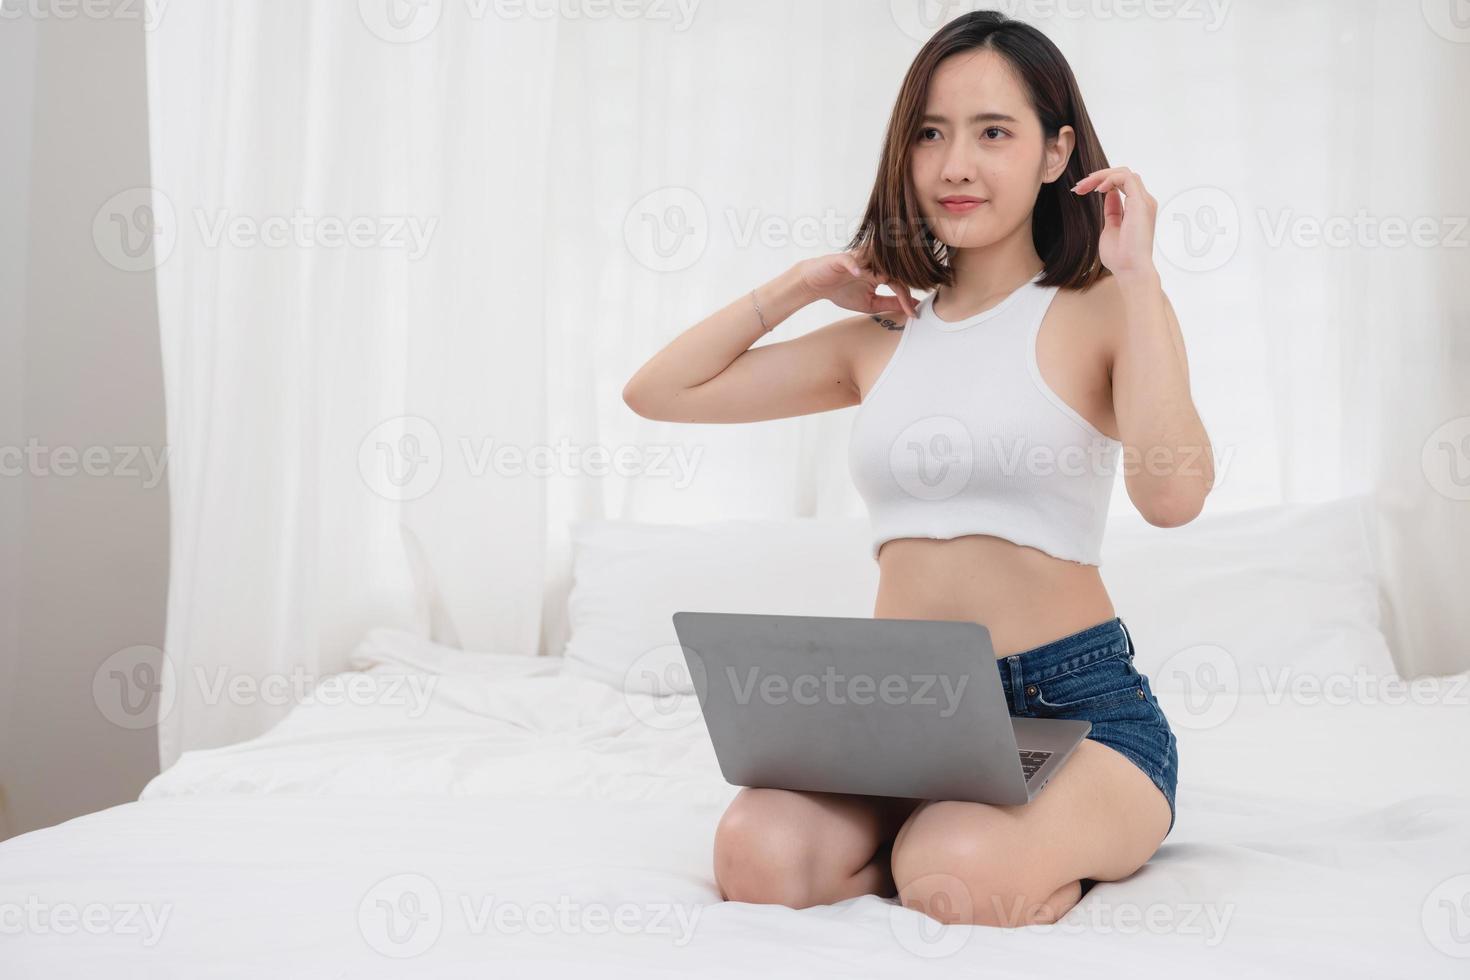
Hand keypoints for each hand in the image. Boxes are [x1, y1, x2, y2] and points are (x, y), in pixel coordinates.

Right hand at [795, 247, 919, 319]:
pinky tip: (858, 275)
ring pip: (876, 261)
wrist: (816, 284)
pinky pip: (850, 260)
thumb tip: (912, 307)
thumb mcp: (870, 303)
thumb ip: (890, 303)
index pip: (899, 282)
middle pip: (893, 271)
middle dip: (903, 289)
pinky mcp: (841, 259)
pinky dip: (854, 266)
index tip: (913, 314)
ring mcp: (857, 260)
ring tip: (894, 286)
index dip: (907, 298)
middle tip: (910, 308)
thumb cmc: (842, 291)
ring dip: (885, 270)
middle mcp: (872, 263)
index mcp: (880, 272)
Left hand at [1072, 167, 1158, 280]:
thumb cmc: (1120, 256)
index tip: (1080, 190)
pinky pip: (1126, 178)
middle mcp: (1143, 202)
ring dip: (1101, 176)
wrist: (1130, 269)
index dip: (1100, 183)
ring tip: (1084, 186)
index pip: (1121, 184)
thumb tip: (1109, 195)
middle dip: (1098, 177)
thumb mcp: (1110, 228)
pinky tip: (1097, 189)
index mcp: (1137, 208)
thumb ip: (1112, 211)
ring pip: (1124, 173)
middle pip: (1121, 175)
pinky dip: (1109, 179)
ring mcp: (1143, 201)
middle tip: (1078, 187)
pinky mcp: (1141, 203)